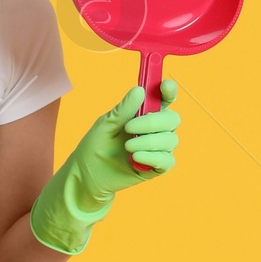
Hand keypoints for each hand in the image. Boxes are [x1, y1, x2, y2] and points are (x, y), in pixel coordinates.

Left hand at [70, 78, 179, 201]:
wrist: (88, 174)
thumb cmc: (96, 145)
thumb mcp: (106, 124)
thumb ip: (124, 109)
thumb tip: (140, 90)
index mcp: (145, 113)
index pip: (164, 98)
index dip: (169, 90)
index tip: (164, 86)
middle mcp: (156, 129)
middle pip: (172, 119)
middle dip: (153, 122)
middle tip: (128, 128)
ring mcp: (158, 148)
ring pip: (170, 140)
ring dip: (148, 142)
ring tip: (127, 147)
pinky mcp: (156, 167)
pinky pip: (167, 160)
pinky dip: (152, 157)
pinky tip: (135, 158)